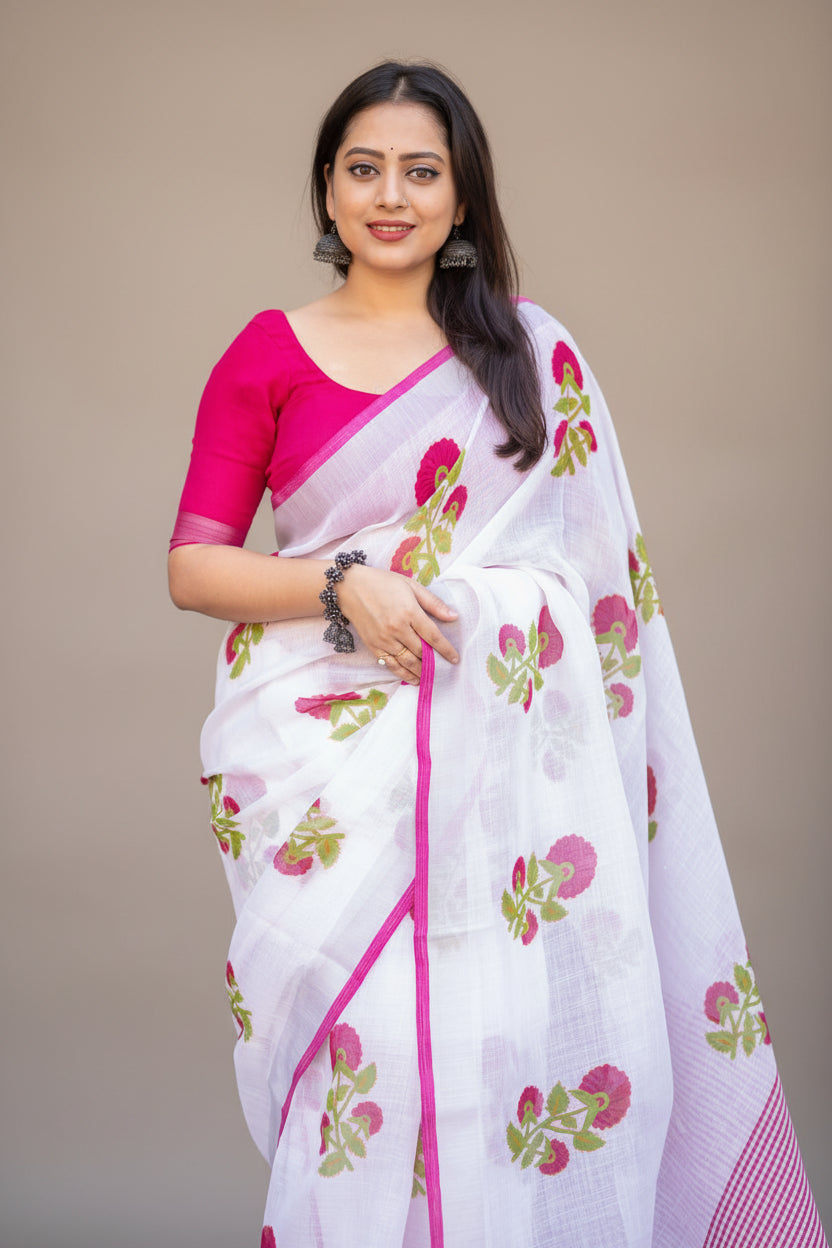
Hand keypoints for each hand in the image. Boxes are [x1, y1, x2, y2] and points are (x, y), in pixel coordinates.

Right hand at [336, 564, 458, 684]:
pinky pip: (391, 665)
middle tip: (444, 670)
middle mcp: (397, 628)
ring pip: (407, 662)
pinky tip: (413, 678)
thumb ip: (433, 603)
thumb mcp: (411, 586)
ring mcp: (384, 639)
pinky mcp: (373, 646)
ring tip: (430, 678)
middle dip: (434, 662)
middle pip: (421, 652)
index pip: (433, 636)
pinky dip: (403, 674)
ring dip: (420, 672)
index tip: (455, 658)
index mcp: (409, 612)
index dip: (446, 649)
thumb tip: (454, 616)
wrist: (350, 587)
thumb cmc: (382, 583)